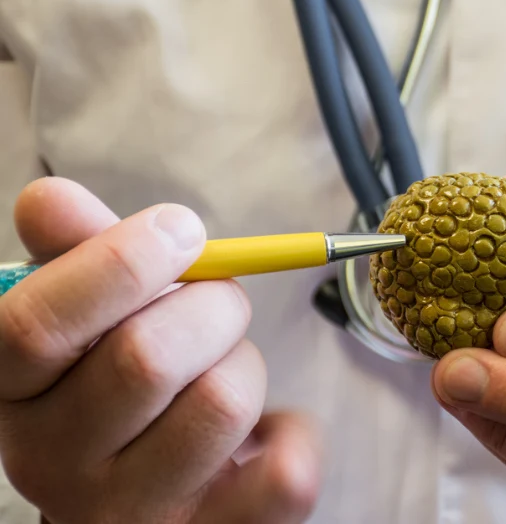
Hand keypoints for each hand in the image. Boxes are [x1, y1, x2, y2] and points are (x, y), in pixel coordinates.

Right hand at [0, 178, 320, 522]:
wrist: (152, 495)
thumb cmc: (124, 385)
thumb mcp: (94, 317)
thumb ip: (79, 255)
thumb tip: (49, 198)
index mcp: (16, 397)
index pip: (35, 327)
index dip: (117, 263)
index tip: (179, 230)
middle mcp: (54, 467)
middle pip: (146, 358)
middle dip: (211, 305)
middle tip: (217, 306)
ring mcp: (133, 515)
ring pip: (223, 403)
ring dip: (246, 364)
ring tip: (225, 372)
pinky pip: (285, 472)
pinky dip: (294, 432)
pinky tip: (264, 433)